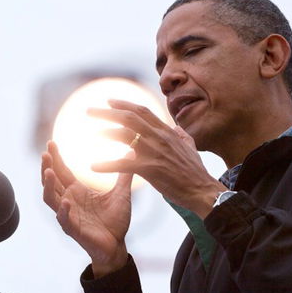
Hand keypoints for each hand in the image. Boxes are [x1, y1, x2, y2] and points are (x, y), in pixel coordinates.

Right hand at [41, 141, 130, 276]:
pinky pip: (64, 219)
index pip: (62, 171)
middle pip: (51, 182)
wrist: (117, 245)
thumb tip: (132, 153)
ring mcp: (68, 215)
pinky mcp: (74, 229)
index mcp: (77, 191)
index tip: (51, 142)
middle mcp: (69, 201)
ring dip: (47, 185)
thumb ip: (124, 174)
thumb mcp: (122, 193)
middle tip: (46, 153)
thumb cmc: (116, 220)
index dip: (56, 157)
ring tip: (48, 171)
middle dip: (47, 167)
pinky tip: (65, 201)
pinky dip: (63, 211)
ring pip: (50, 198)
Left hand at [89, 99, 225, 218]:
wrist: (202, 190)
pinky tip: (93, 167)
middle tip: (89, 111)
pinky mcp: (149, 169)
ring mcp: (154, 152)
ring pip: (124, 135)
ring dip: (106, 132)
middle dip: (107, 112)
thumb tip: (177, 127)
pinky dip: (106, 165)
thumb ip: (182, 136)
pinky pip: (122, 164)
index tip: (109, 102)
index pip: (142, 111)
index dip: (124, 104)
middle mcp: (159, 137)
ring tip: (93, 133)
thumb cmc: (195, 172)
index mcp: (167, 132)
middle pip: (129, 117)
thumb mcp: (191, 148)